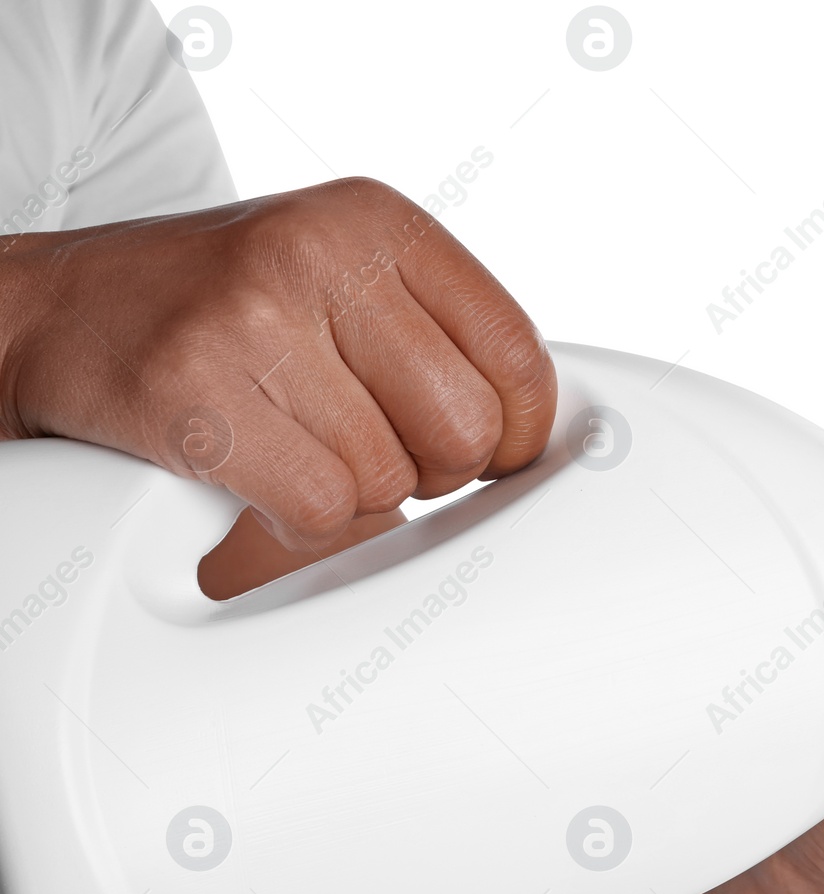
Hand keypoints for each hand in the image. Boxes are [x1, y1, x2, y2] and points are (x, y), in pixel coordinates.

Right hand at [0, 178, 554, 550]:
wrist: (59, 312)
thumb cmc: (222, 307)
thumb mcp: (344, 279)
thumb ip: (441, 336)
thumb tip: (541, 434)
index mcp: (377, 222)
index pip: (518, 354)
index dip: (516, 430)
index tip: (489, 449)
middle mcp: (319, 253)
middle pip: (465, 429)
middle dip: (433, 468)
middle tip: (376, 449)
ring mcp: (253, 319)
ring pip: (389, 481)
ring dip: (351, 493)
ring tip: (294, 444)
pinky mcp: (195, 393)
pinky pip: (320, 508)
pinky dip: (298, 518)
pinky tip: (260, 476)